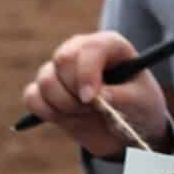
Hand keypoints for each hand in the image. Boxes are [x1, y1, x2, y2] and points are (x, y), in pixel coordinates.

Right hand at [21, 31, 170, 159]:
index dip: (86, 74)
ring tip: (87, 113)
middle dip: (75, 91)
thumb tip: (96, 97)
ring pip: (45, 81)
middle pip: (62, 60)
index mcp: (109, 45)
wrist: (129, 129)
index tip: (91, 99)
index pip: (89, 49)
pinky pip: (32, 97)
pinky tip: (69, 117)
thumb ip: (121, 97)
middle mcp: (81, 50)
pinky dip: (47, 112)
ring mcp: (60, 69)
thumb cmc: (140, 107)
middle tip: (92, 109)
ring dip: (64, 105)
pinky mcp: (46, 90)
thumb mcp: (141, 102)